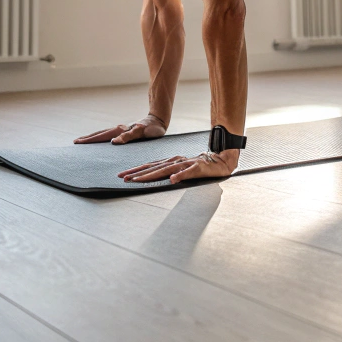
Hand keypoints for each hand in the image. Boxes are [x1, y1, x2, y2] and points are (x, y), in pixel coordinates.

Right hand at [74, 113, 165, 144]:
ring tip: (83, 141)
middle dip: (87, 138)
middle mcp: (119, 129)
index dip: (90, 140)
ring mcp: (121, 129)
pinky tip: (100, 141)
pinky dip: (101, 137)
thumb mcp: (142, 133)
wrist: (158, 121)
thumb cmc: (152, 129)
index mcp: (120, 130)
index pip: (101, 136)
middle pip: (100, 133)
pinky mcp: (124, 131)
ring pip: (103, 133)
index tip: (78, 142)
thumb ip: (129, 136)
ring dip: (93, 137)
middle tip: (75, 142)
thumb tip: (113, 142)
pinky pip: (109, 135)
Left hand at [118, 148, 238, 183]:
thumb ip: (169, 173)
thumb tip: (155, 179)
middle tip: (123, 178)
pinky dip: (179, 176)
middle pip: (153, 168)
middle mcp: (175, 161)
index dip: (136, 170)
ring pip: (165, 170)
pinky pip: (187, 173)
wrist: (219, 161)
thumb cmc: (198, 167)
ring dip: (151, 175)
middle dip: (137, 173)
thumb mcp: (181, 170)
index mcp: (170, 162)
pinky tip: (172, 180)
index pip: (150, 166)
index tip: (122, 175)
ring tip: (138, 180)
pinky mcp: (196, 168)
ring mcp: (185, 164)